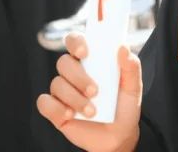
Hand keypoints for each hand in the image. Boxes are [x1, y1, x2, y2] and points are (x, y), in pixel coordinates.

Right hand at [37, 33, 141, 151]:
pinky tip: (70, 115)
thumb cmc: (124, 108)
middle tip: (95, 91)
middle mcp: (74, 73)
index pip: (75, 40)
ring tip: (91, 112)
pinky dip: (56, 108)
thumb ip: (131, 67)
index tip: (84, 52)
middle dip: (78, 77)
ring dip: (74, 98)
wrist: (117, 137)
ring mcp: (63, 91)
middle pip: (64, 62)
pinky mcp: (55, 109)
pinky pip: (44, 102)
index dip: (75, 42)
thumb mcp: (133, 88)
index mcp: (91, 61)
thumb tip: (123, 48)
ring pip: (56, 84)